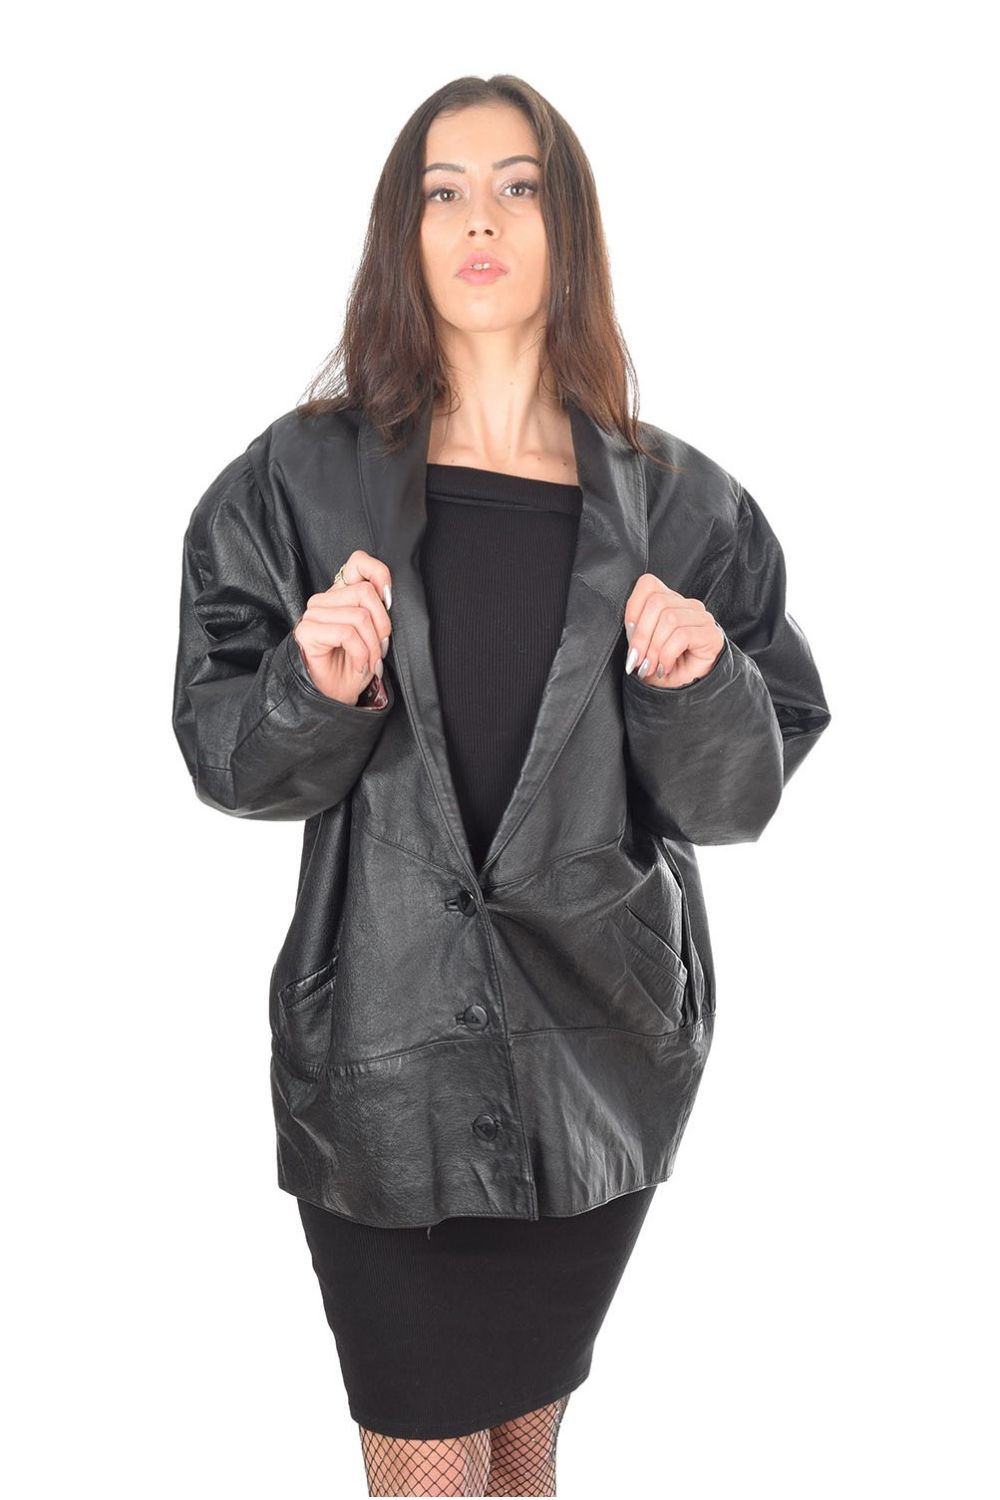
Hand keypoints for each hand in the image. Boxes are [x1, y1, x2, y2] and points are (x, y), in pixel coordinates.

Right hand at [293, 550, 392, 705]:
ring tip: (370, 661)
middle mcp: (324, 600)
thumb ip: (378, 608)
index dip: (379, 573)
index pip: (357, 562)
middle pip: (364, 592)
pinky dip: (361, 654)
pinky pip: (346, 634)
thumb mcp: (375, 633)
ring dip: (372, 646)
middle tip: (380, 648)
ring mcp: (312, 615)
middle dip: (382, 625)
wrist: (337, 696)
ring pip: (358, 616)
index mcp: (341, 594)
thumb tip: (385, 592)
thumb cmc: (355, 665)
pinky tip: (359, 666)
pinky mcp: (306, 632)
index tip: (388, 597)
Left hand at [623, 574, 724, 688]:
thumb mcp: (643, 647)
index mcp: (670, 601)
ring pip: (669, 619)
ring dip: (654, 649)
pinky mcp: (711, 634)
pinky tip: (665, 667)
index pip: (648, 584)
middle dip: (641, 636)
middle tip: (637, 660)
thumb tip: (630, 629)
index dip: (633, 608)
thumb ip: (635, 632)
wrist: (687, 688)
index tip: (628, 634)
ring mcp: (702, 617)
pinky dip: (667, 655)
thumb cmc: (665, 665)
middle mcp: (687, 605)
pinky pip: (682, 636)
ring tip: (650, 667)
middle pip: (657, 603)